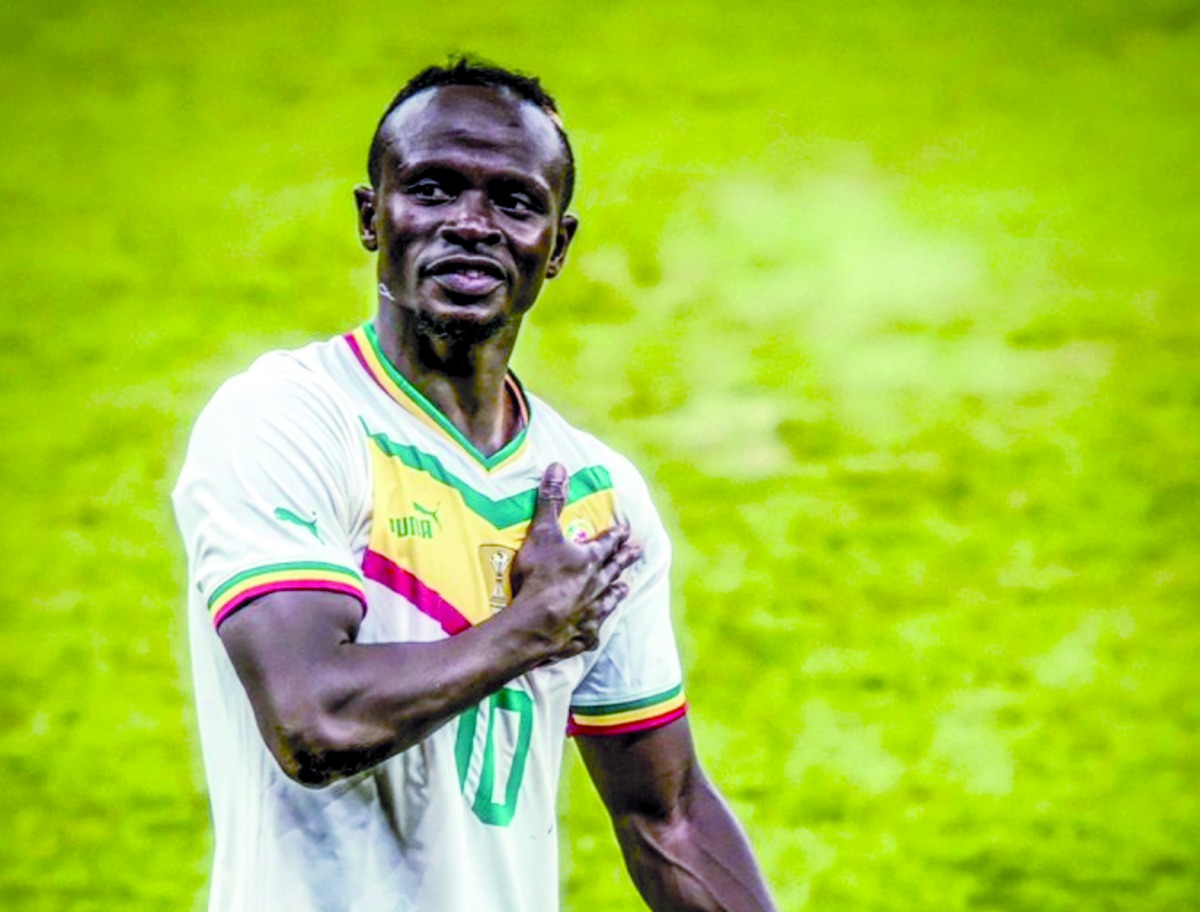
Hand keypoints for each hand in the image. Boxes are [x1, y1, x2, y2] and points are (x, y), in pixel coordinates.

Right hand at [508, 463, 640, 663]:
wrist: (535, 623)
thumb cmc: (539, 576)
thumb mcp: (542, 532)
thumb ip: (551, 500)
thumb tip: (558, 466)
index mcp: (590, 559)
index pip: (607, 543)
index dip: (616, 535)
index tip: (626, 530)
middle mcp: (598, 585)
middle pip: (615, 569)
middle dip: (625, 559)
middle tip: (639, 553)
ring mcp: (592, 613)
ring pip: (610, 599)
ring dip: (617, 592)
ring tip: (625, 588)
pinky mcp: (584, 637)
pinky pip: (592, 632)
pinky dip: (594, 628)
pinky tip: (597, 630)